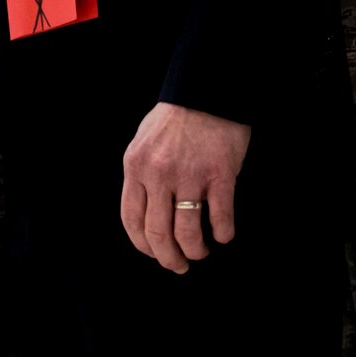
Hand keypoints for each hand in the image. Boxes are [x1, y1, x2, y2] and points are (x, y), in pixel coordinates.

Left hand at [120, 102, 250, 274]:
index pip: (131, 220)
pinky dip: (223, 234)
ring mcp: (190, 176)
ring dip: (196, 251)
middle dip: (168, 258)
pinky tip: (223, 235)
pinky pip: (220, 218)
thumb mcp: (143, 143)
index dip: (143, 245)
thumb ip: (141, 175)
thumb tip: (144, 212)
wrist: (206, 90)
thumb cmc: (176, 118)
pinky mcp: (220, 175)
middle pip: (157, 233)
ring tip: (201, 252)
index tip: (154, 253)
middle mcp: (159, 175)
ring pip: (188, 233)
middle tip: (178, 266)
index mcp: (136, 167)